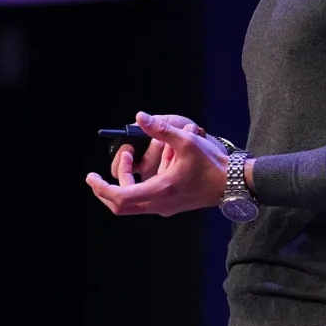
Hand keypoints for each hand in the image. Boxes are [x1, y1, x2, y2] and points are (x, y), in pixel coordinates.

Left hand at [87, 111, 229, 216]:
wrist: (233, 183)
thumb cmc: (212, 164)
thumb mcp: (187, 140)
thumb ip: (161, 129)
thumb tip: (140, 117)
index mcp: (161, 191)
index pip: (120, 197)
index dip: (101, 188)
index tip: (91, 177)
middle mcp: (160, 204)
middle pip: (121, 205)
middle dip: (108, 187)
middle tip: (108, 166)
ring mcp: (164, 208)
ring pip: (132, 204)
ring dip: (125, 182)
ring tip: (132, 157)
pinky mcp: (170, 206)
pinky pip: (144, 201)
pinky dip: (137, 185)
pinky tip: (149, 166)